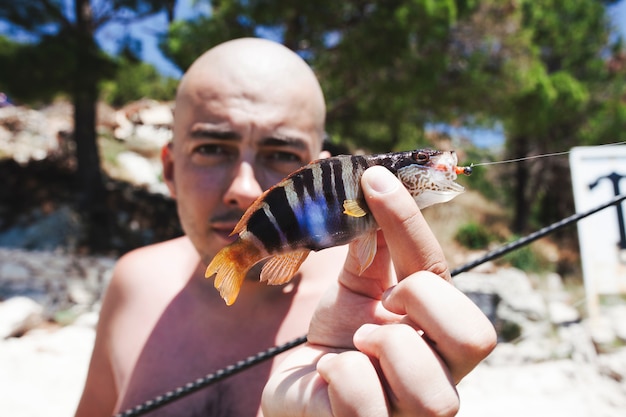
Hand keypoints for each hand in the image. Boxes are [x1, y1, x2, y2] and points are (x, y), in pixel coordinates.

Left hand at [262, 166, 496, 416]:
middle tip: (386, 299)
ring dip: (384, 349)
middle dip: (424, 302)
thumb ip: (373, 248)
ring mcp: (410, 410)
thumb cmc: (337, 340)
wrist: (302, 393)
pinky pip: (368, 404)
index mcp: (436, 328)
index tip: (374, 179)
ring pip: (435, 393)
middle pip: (477, 338)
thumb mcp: (355, 289)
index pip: (443, 274)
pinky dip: (342, 376)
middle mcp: (438, 371)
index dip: (411, 222)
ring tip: (355, 344)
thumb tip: (376, 183)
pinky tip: (328, 372)